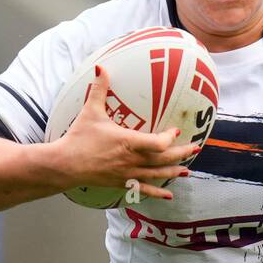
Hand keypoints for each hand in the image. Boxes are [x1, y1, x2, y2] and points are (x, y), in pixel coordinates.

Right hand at [54, 64, 200, 199]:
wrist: (66, 164)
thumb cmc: (79, 137)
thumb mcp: (90, 111)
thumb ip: (99, 89)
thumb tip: (101, 67)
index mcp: (128, 142)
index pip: (158, 143)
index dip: (170, 138)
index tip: (176, 130)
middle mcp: (132, 160)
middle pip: (164, 160)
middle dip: (182, 154)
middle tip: (195, 148)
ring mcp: (128, 174)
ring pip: (157, 175)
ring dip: (174, 172)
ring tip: (187, 170)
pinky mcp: (122, 183)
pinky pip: (144, 190)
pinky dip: (158, 193)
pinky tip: (168, 195)